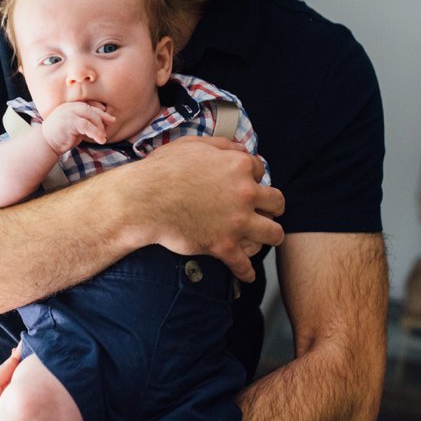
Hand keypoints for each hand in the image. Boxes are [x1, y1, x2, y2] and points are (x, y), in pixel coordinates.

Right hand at [38, 101, 115, 153]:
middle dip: (104, 117)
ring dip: (100, 128)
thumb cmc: (62, 136)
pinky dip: (95, 133)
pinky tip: (100, 140)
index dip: (101, 110)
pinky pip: (87, 125)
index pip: (90, 104)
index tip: (110, 118)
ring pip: (91, 117)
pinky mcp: (69, 122)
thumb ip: (86, 121)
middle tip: (111, 124)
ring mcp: (69, 113)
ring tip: (103, 137)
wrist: (46, 143)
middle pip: (92, 109)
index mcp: (71, 106)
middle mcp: (70, 107)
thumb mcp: (76, 126)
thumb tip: (105, 121)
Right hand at [130, 136, 285, 281]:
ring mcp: (237, 221)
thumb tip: (240, 148)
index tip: (248, 184)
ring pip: (273, 233)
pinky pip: (244, 264)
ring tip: (266, 238)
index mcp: (238, 166)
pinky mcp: (224, 245)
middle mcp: (245, 193)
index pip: (261, 170)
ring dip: (271, 236)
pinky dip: (246, 272)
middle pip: (276, 202)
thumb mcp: (194, 144)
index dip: (254, 178)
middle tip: (266, 210)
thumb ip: (221, 145)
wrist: (144, 200)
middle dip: (273, 206)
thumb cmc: (163, 170)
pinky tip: (247, 275)